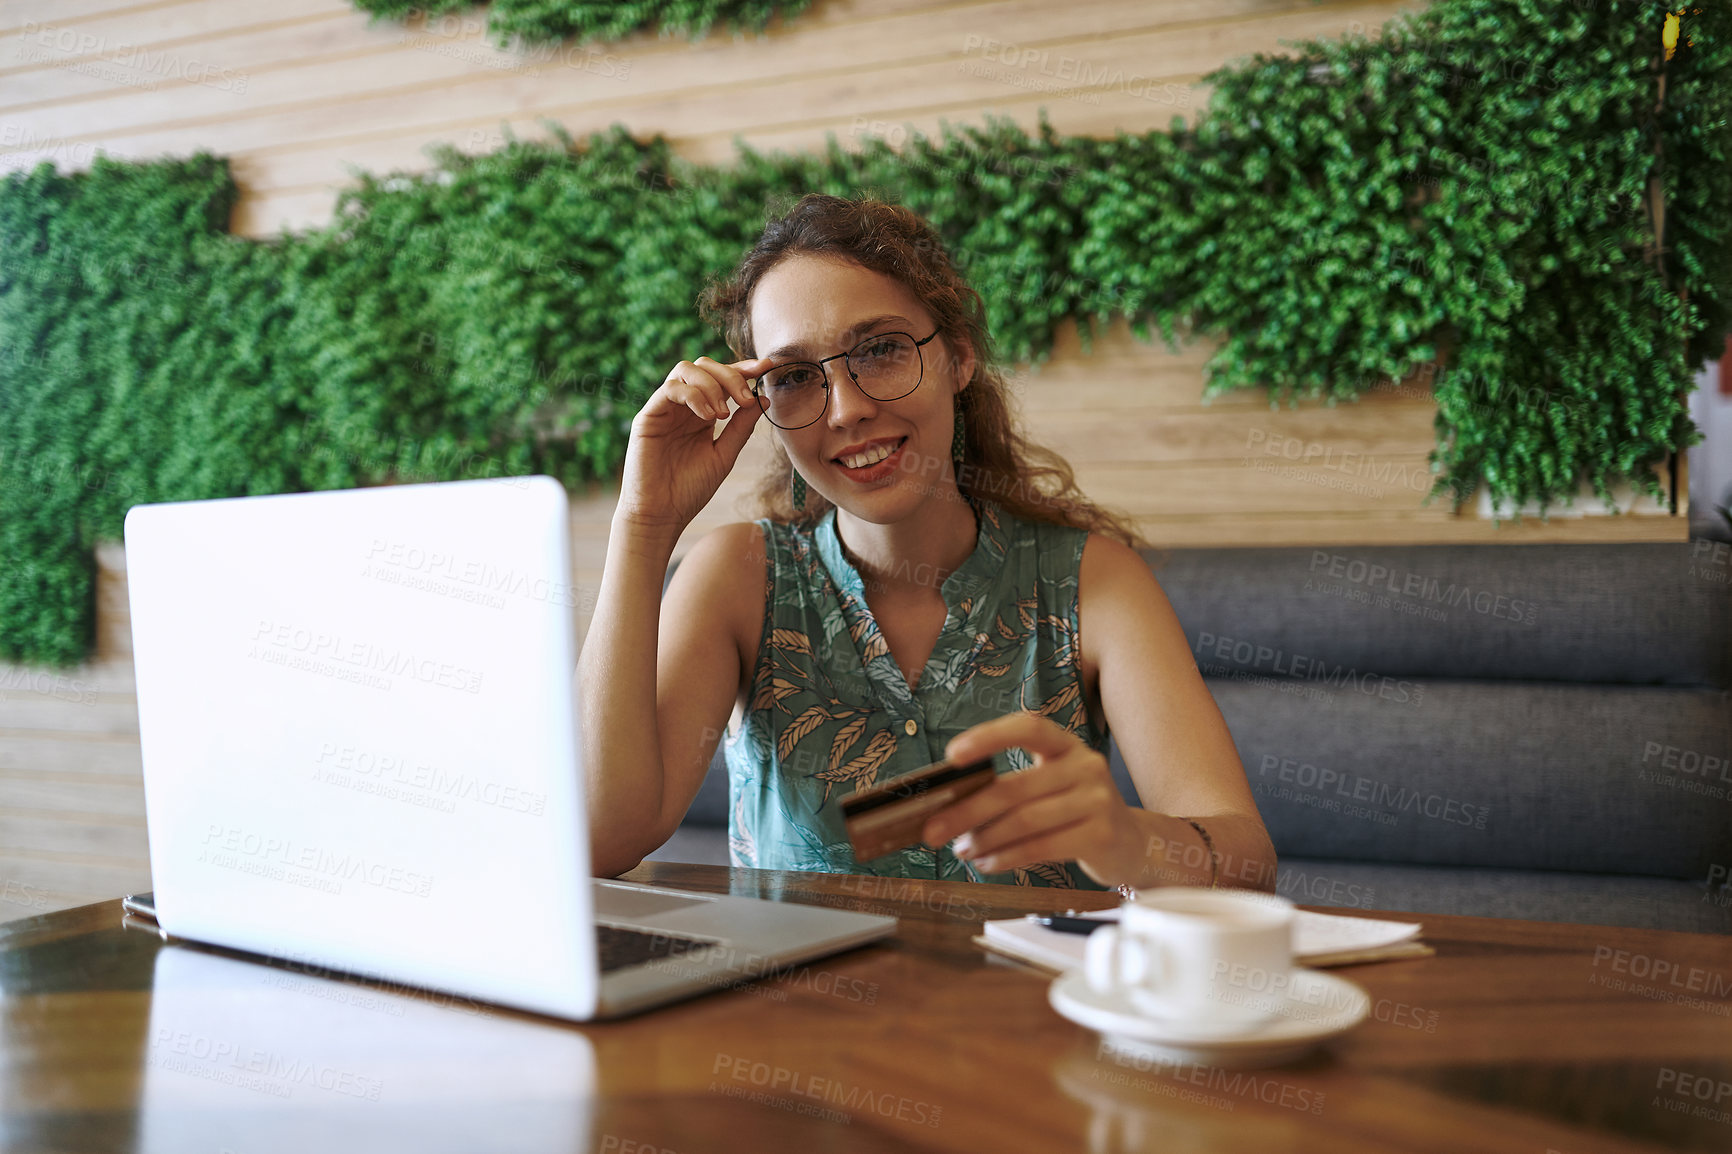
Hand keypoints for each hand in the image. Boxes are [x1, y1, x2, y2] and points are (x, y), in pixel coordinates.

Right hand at [616, 356, 770, 533]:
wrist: (661, 515)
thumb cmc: (689, 490)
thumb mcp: (724, 455)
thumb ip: (742, 427)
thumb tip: (763, 399)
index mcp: (701, 414)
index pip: (721, 379)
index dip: (743, 368)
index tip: (767, 368)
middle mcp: (682, 407)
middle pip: (704, 366)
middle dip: (731, 375)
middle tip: (746, 399)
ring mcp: (664, 409)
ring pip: (685, 369)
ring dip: (712, 385)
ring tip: (723, 415)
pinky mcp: (648, 416)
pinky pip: (670, 389)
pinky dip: (694, 396)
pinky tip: (708, 417)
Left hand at [919, 712, 1144, 887]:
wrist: (1133, 842)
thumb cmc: (1075, 812)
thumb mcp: (1050, 787)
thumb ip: (1010, 790)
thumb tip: (949, 807)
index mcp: (1065, 745)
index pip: (1027, 728)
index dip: (988, 737)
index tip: (952, 756)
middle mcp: (1084, 765)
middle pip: (1015, 787)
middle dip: (966, 811)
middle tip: (932, 830)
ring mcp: (1096, 799)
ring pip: (1024, 821)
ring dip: (984, 840)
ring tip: (961, 851)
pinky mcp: (1101, 834)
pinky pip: (1041, 847)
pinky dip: (1006, 858)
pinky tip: (987, 863)